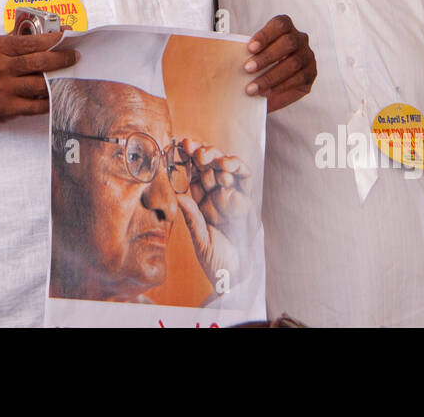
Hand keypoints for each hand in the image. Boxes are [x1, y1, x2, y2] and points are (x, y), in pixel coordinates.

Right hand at [0, 32, 78, 125]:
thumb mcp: (0, 47)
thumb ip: (23, 38)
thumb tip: (57, 30)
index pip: (31, 42)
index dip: (53, 39)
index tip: (68, 37)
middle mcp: (0, 67)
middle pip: (38, 62)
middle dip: (61, 59)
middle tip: (75, 57)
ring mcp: (3, 89)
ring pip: (39, 85)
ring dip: (58, 80)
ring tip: (70, 74)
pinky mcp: (8, 107)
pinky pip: (36, 105)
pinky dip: (51, 99)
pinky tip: (59, 93)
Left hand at [174, 138, 252, 290]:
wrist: (238, 277)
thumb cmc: (217, 261)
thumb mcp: (201, 240)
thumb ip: (193, 218)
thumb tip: (178, 197)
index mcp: (200, 201)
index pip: (192, 174)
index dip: (185, 159)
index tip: (176, 146)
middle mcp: (216, 195)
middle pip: (208, 166)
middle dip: (200, 152)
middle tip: (190, 147)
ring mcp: (232, 196)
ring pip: (225, 167)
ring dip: (217, 156)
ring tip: (206, 155)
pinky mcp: (247, 201)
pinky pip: (244, 179)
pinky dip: (238, 168)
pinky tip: (228, 164)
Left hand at [244, 14, 315, 111]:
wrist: (272, 80)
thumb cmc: (261, 62)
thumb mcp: (254, 55)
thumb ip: (248, 54)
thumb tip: (230, 61)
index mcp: (286, 27)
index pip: (279, 25)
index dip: (265, 35)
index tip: (250, 48)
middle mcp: (300, 39)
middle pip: (288, 43)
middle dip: (266, 57)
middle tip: (248, 69)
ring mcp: (307, 56)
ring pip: (293, 63)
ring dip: (270, 76)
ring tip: (253, 88)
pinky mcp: (311, 73)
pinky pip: (299, 79)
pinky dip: (281, 87)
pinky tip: (267, 92)